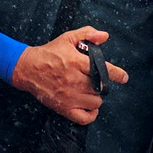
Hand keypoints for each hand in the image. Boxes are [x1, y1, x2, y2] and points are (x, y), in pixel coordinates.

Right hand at [10, 26, 128, 124]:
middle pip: (100, 88)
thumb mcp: (67, 38)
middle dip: (102, 84)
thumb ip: (87, 34)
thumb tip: (104, 36)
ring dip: (96, 97)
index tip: (124, 77)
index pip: (102, 70)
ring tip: (90, 90)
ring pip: (95, 102)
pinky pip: (85, 118)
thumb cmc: (49, 53)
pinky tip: (90, 106)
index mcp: (76, 62)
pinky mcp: (64, 108)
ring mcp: (69, 96)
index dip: (116, 74)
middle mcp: (74, 80)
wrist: (28, 68)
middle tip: (96, 80)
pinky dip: (91, 114)